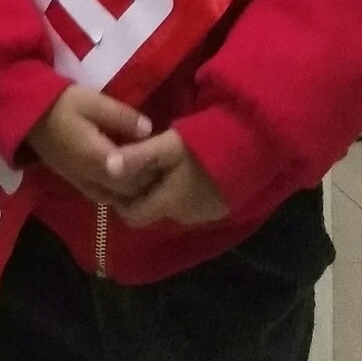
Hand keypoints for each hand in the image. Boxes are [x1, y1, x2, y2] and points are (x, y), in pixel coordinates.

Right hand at [25, 88, 157, 206]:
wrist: (27, 116)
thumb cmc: (61, 104)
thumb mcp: (93, 101)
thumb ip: (122, 116)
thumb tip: (149, 129)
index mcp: (98, 158)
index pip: (135, 174)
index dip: (153, 168)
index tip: (166, 155)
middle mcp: (92, 177)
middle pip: (128, 191)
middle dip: (147, 182)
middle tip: (162, 165)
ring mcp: (82, 183)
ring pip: (117, 198)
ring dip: (133, 191)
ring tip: (147, 174)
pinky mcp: (75, 182)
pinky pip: (103, 197)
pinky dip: (118, 194)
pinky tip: (126, 181)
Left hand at [108, 131, 230, 227]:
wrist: (254, 147)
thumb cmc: (207, 144)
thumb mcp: (169, 144)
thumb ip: (138, 156)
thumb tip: (106, 168)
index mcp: (169, 204)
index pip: (133, 216)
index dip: (121, 200)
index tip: (117, 177)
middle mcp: (185, 216)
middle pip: (152, 211)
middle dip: (142, 193)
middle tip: (137, 165)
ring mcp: (204, 214)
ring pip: (171, 208)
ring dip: (163, 192)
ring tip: (160, 165)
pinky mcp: (220, 208)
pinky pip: (190, 204)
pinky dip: (182, 191)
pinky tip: (185, 170)